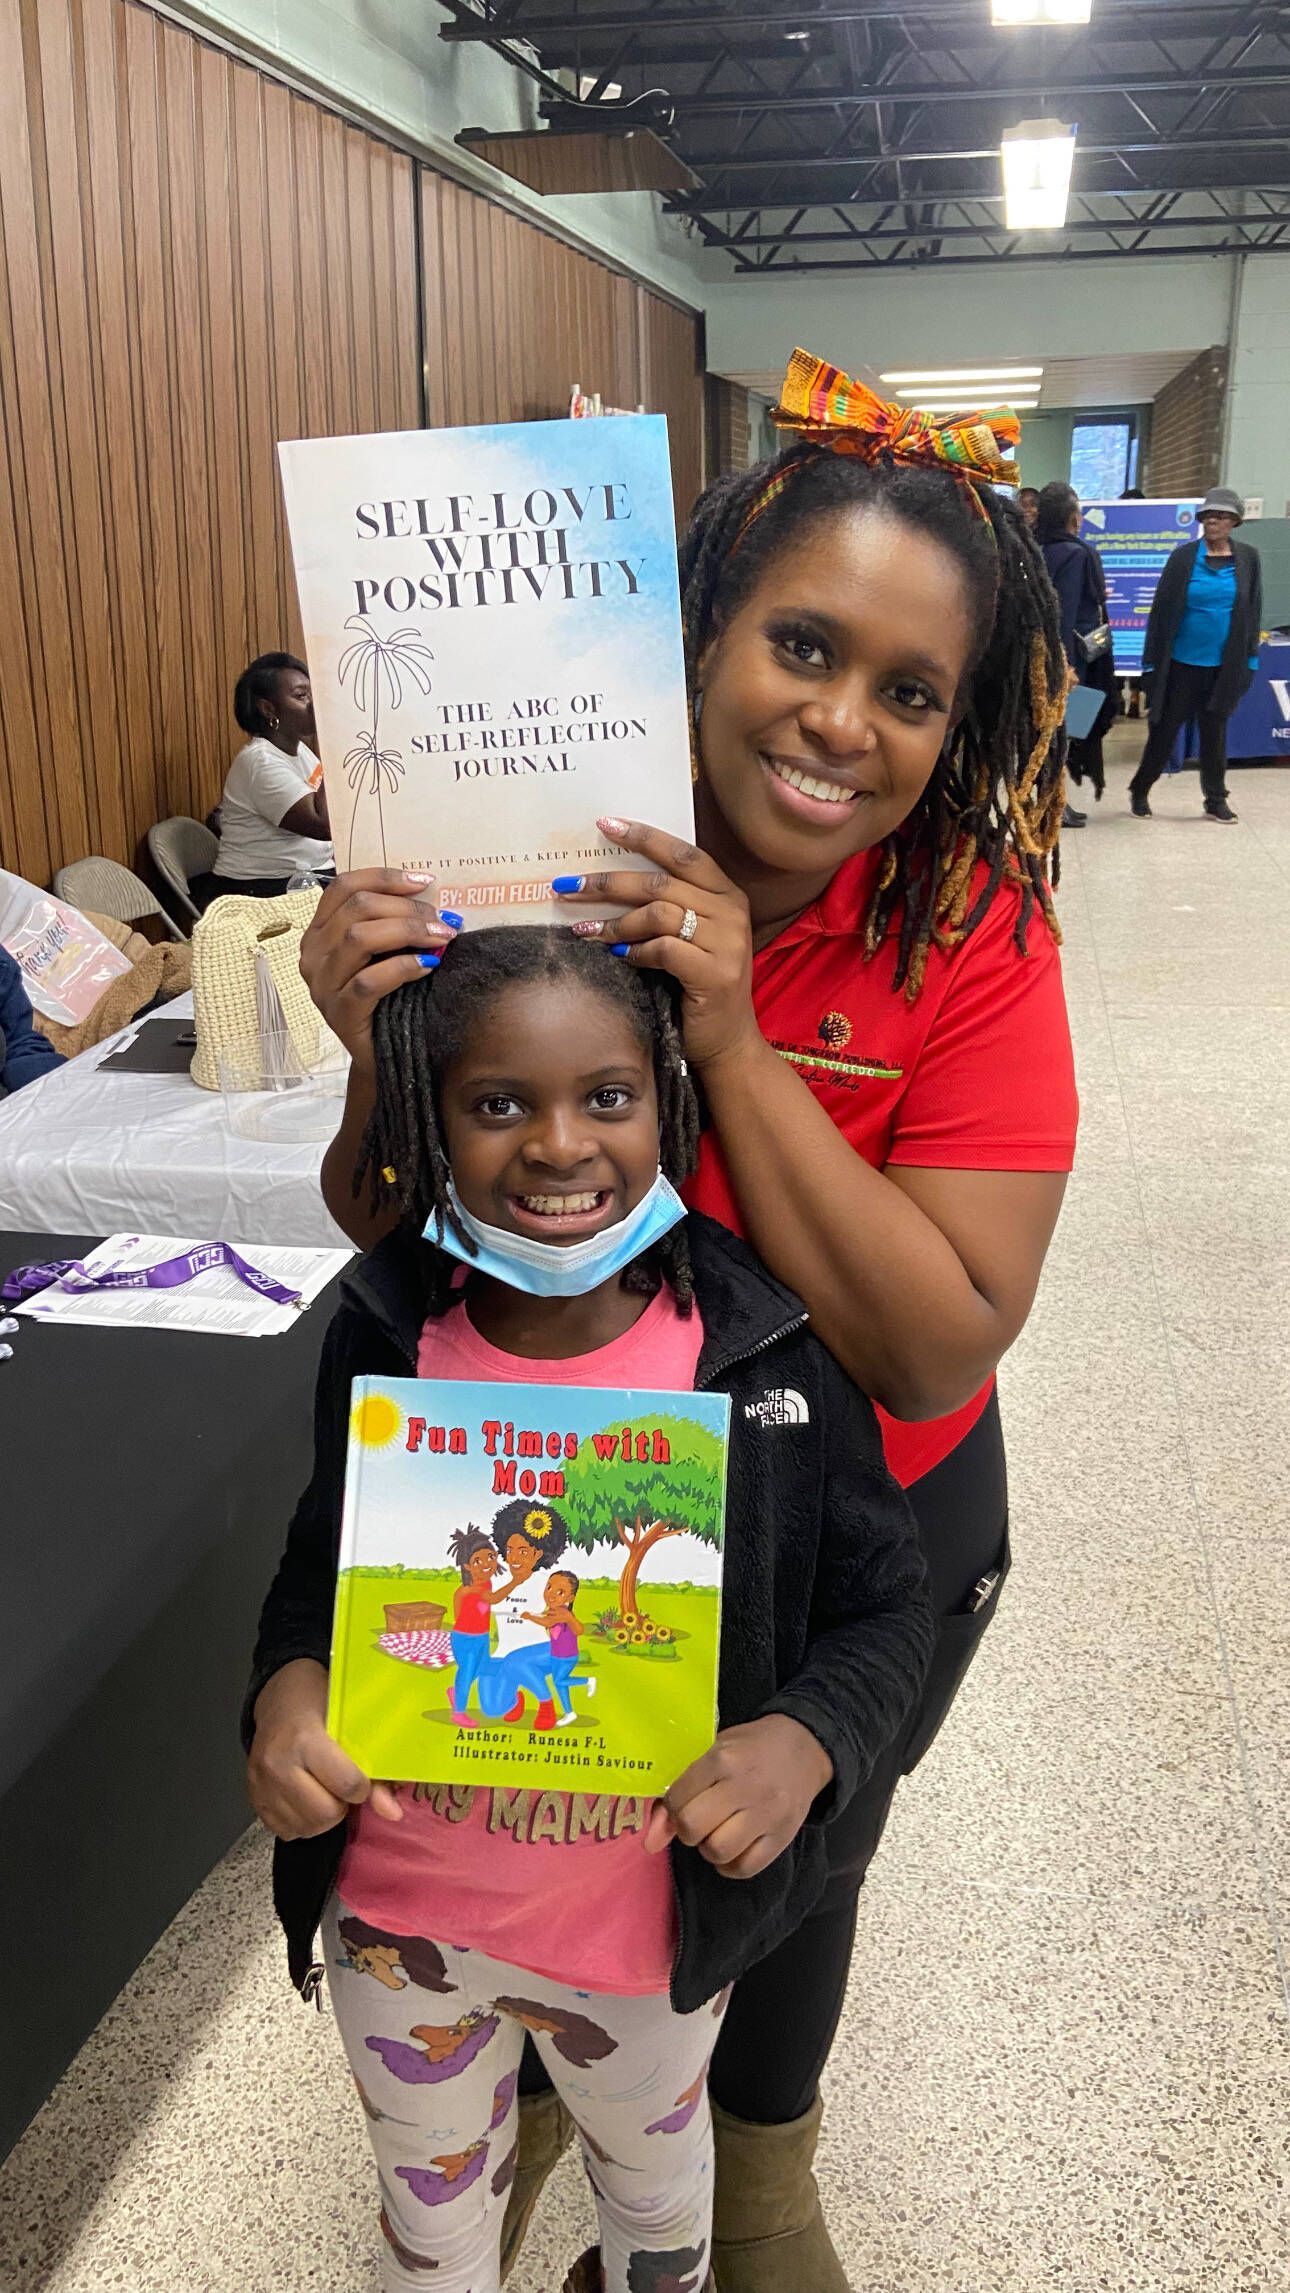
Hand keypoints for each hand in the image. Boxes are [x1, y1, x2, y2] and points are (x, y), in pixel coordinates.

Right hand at [247, 1659, 402, 1840]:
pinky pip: (286, 1831)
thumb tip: (393, 1812)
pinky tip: (306, 1799)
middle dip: (341, 1804)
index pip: (346, 1784)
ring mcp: (261, 1783)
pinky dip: (302, 1821)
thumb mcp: (351, 1723)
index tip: (360, 1777)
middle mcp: (278, 1763)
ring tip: (323, 1790)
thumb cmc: (318, 1703)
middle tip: (340, 1785)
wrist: (278, 1698)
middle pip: (325, 1813)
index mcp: (305, 1739)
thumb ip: (375, 1771)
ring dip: (322, 1816)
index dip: (361, 1786)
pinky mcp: (254, 1798)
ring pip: (307, 1827)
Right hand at [299, 869, 459, 1072]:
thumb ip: (391, 922)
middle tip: (443, 920)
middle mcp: (313, 955)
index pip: (344, 887)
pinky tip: (428, 965)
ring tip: (441, 938)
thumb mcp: (384, 952)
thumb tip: (430, 893)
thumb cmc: (388, 998)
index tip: (425, 881)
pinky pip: (369, 981)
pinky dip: (403, 967)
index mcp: (319, 932)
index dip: (385, 878)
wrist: (384, 1054)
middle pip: (357, 908)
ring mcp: (322, 986)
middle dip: (407, 908)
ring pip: (359, 938)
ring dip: (408, 931)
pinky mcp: (339, 1014)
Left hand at [555, 817, 759, 1073]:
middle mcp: (732, 912)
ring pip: (659, 912)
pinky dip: (635, 951)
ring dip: (616, 921)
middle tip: (568, 884)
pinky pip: (663, 949)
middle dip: (608, 881)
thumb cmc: (698, 988)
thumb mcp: (688, 939)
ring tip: (586, 930)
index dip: (644, 837)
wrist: (728, 1043)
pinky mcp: (716, 973)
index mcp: (727, 895)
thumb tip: (607, 881)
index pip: (683, 854)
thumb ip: (666, 907)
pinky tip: (619, 957)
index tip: (604, 825)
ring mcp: (728, 942)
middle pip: (662, 881)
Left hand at [643, 1714, 832, 1878]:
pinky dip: (731, 1865)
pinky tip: (733, 1848)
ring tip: (717, 1833)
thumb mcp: (714, 1752)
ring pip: (718, 1851)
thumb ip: (680, 1790)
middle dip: (687, 1830)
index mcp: (722, 1759)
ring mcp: (767, 1813)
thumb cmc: (750, 1748)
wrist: (803, 1747)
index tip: (682, 1805)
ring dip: (709, 1848)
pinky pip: (745, 1868)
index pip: (678, 1798)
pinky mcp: (783, 1836)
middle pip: (694, 1827)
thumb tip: (651, 1841)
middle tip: (698, 1821)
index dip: (672, 1808)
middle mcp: (744, 1786)